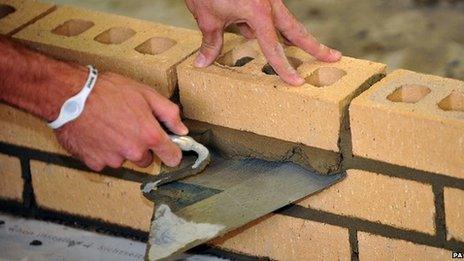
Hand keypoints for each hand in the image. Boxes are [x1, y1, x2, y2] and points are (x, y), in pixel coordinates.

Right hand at [55, 72, 187, 170]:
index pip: (173, 158)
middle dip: (141, 147)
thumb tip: (182, 129)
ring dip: (120, 148)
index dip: (171, 151)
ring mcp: (113, 160)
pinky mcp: (94, 163)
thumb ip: (169, 113)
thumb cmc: (108, 91)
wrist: (70, 95)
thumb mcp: (146, 94)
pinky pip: (104, 161)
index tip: (167, 147)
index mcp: (150, 136)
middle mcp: (134, 152)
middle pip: (146, 159)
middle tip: (128, 126)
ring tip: (108, 127)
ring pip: (124, 159)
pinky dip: (102, 151)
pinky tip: (96, 134)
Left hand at [186, 0, 341, 85]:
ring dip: (296, 39)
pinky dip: (270, 30)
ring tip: (315, 52)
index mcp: (258, 11)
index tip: (296, 82)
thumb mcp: (207, 17)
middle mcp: (268, 4)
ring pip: (285, 24)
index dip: (284, 67)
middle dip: (314, 46)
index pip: (273, 47)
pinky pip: (268, 18)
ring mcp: (266, 0)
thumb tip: (203, 63)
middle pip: (296, 30)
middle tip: (334, 57)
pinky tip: (267, 38)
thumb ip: (211, 42)